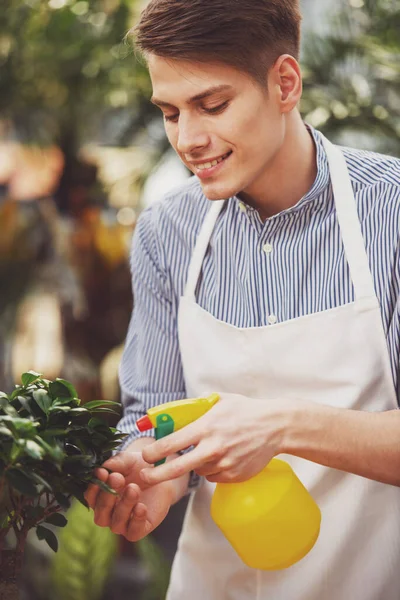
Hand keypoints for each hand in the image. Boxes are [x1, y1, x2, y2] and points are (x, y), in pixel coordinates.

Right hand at [84, 451, 174, 541]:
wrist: (161, 475)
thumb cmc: (139, 467)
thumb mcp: (127, 460)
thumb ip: (115, 463)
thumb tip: (102, 468)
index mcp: (100, 498)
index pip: (90, 498)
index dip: (94, 487)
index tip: (102, 473)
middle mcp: (109, 514)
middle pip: (101, 514)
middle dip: (108, 496)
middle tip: (117, 478)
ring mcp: (123, 523)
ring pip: (116, 523)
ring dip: (124, 505)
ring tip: (133, 488)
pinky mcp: (139, 529)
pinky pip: (134, 532)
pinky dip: (136, 520)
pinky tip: (141, 506)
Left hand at [140, 394, 293, 484]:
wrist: (276, 427)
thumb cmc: (245, 411)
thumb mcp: (219, 401)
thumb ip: (197, 406)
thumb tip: (174, 411)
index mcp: (206, 427)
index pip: (171, 443)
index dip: (154, 452)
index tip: (145, 455)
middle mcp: (212, 448)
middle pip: (176, 468)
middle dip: (156, 475)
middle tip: (143, 477)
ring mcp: (224, 463)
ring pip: (198, 471)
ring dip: (195, 464)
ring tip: (209, 449)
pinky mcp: (234, 475)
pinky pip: (214, 476)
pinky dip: (213, 469)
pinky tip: (223, 456)